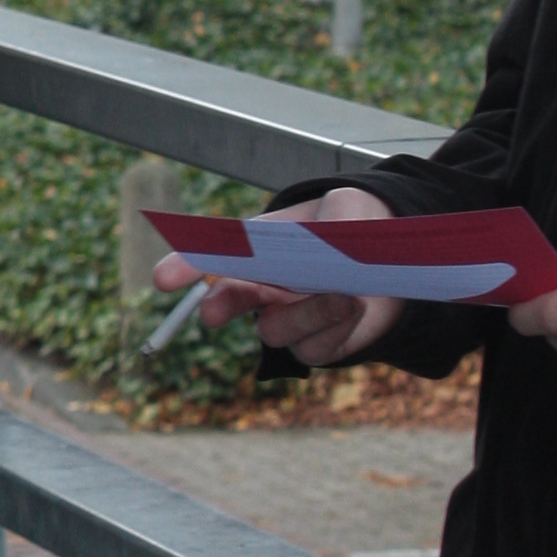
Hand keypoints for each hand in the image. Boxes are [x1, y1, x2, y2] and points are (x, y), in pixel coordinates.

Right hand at [149, 183, 402, 365]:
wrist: (393, 258)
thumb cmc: (354, 227)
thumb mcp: (345, 208)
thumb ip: (333, 222)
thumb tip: (329, 250)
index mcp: (256, 251)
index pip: (212, 258)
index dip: (185, 267)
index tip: (163, 280)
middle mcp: (264, 289)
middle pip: (230, 300)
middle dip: (222, 305)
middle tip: (212, 311)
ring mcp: (288, 320)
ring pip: (276, 330)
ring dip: (307, 313)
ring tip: (344, 295)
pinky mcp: (317, 345)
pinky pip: (314, 348)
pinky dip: (334, 328)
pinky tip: (355, 307)